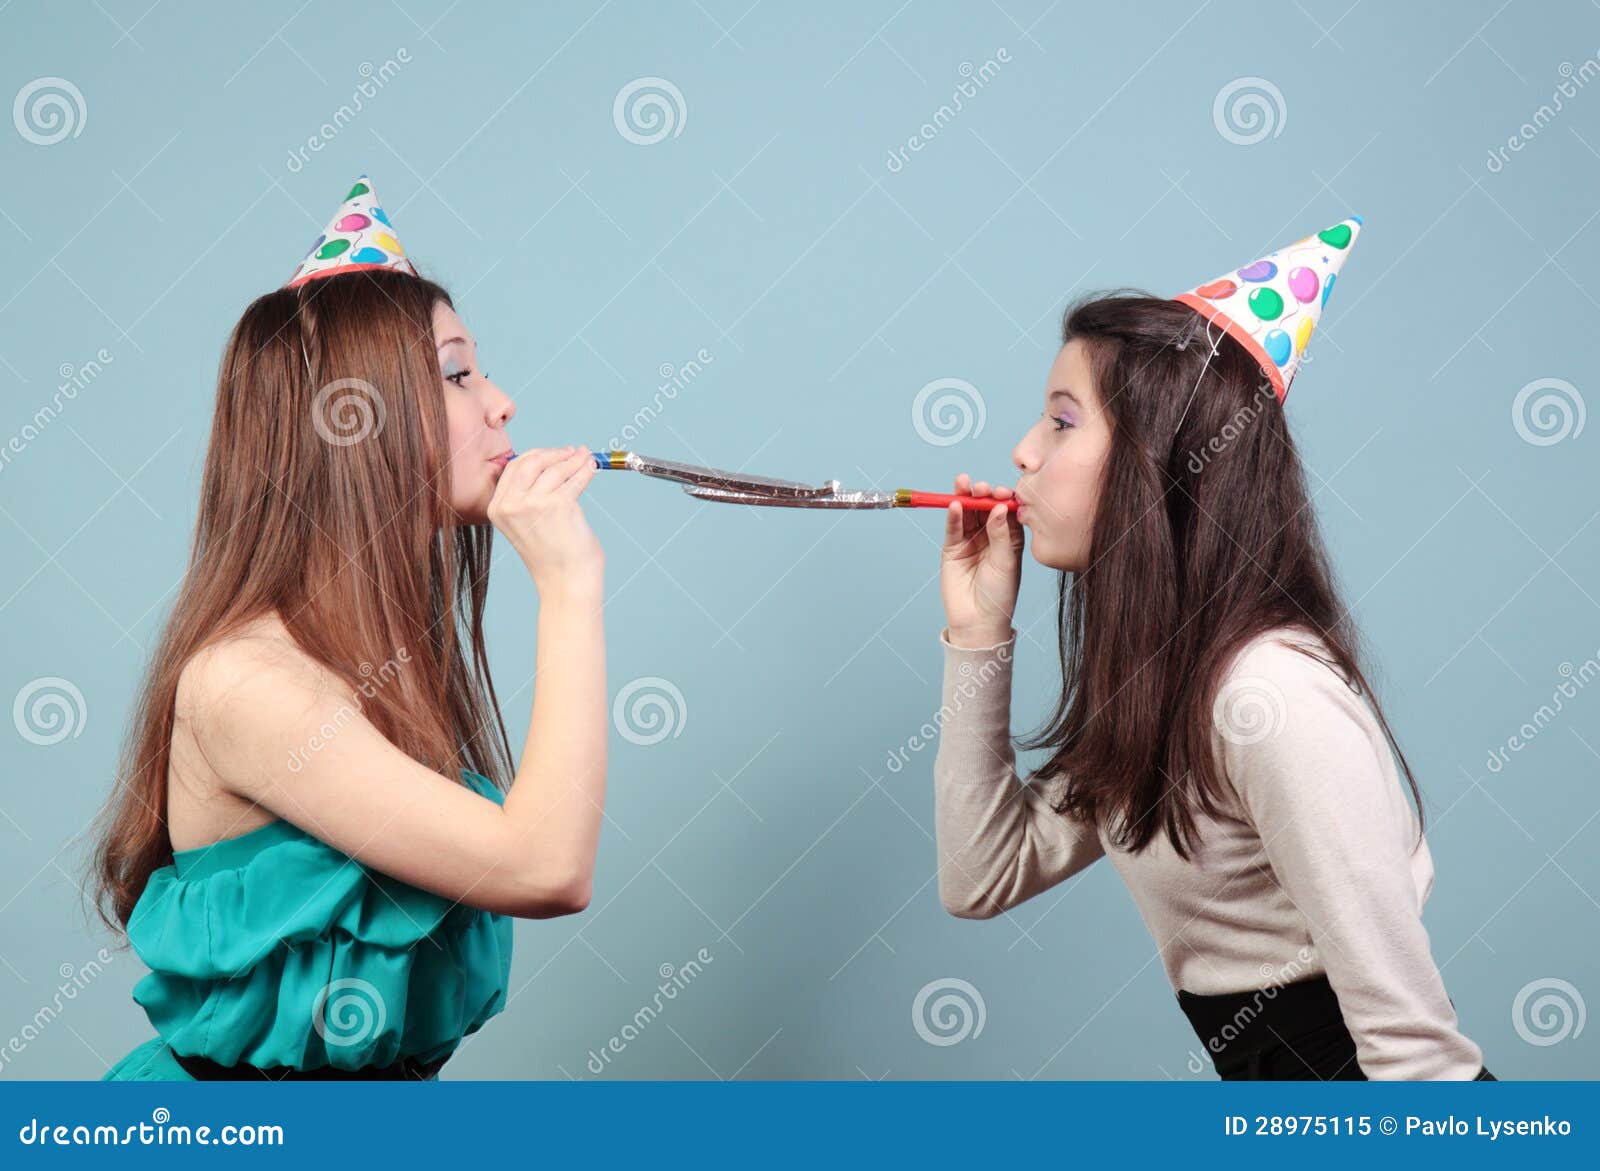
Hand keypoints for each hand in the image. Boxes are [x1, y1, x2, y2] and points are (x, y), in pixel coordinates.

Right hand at [487, 446, 603, 594]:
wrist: (566, 582)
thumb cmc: (552, 556)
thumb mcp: (527, 523)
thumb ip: (528, 496)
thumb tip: (551, 463)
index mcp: (497, 509)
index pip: (514, 468)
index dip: (537, 456)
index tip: (554, 454)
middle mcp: (510, 505)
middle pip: (531, 461)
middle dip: (554, 453)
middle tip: (572, 452)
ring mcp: (533, 504)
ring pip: (556, 468)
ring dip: (574, 460)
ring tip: (586, 457)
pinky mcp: (558, 505)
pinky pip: (574, 479)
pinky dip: (585, 470)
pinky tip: (591, 467)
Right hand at [940, 473, 1022, 647]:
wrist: (978, 620)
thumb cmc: (1000, 594)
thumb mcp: (1007, 562)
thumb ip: (1002, 534)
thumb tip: (999, 507)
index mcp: (1010, 537)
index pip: (1006, 510)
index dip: (1004, 498)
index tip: (1004, 492)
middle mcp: (990, 536)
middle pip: (985, 508)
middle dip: (983, 494)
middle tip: (982, 487)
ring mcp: (970, 541)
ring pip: (967, 513)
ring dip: (965, 497)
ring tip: (963, 483)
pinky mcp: (952, 549)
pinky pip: (952, 528)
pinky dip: (952, 515)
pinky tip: (954, 504)